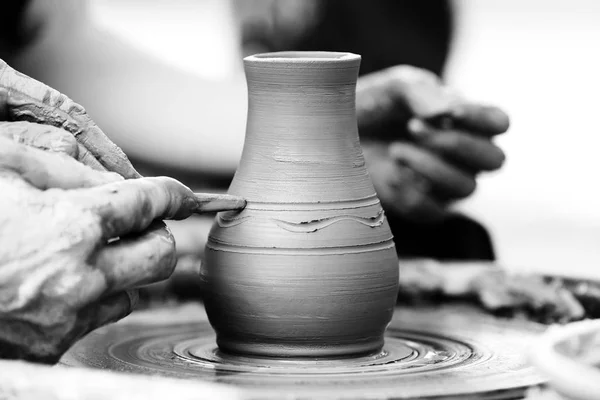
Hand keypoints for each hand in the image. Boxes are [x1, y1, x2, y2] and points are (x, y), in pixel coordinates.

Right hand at [0, 59, 245, 362]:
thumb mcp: (1, 171)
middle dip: (156, 235)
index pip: (150, 203)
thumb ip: (61, 169)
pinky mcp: (53, 346)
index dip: (173, 195)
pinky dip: (95, 298)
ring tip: (84, 255)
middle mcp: (81, 277)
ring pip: (136, 290)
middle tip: (135, 226)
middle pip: (163, 255)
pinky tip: (60, 283)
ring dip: (124, 269)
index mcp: (71, 226)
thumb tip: (112, 181)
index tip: (186, 196)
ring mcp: (69, 316)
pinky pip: (101, 318)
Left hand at [356, 65, 508, 221]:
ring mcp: (444, 184)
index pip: (499, 123)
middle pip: (494, 160)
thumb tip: (447, 113)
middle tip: (413, 127)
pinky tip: (389, 172)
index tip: (451, 112)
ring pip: (466, 188)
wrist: (332, 133)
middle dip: (456, 143)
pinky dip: (410, 190)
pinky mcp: (420, 207)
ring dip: (431, 166)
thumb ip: (422, 92)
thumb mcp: (394, 88)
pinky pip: (433, 209)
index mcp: (464, 121)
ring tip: (396, 149)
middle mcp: (462, 155)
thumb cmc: (371, 106)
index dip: (483, 119)